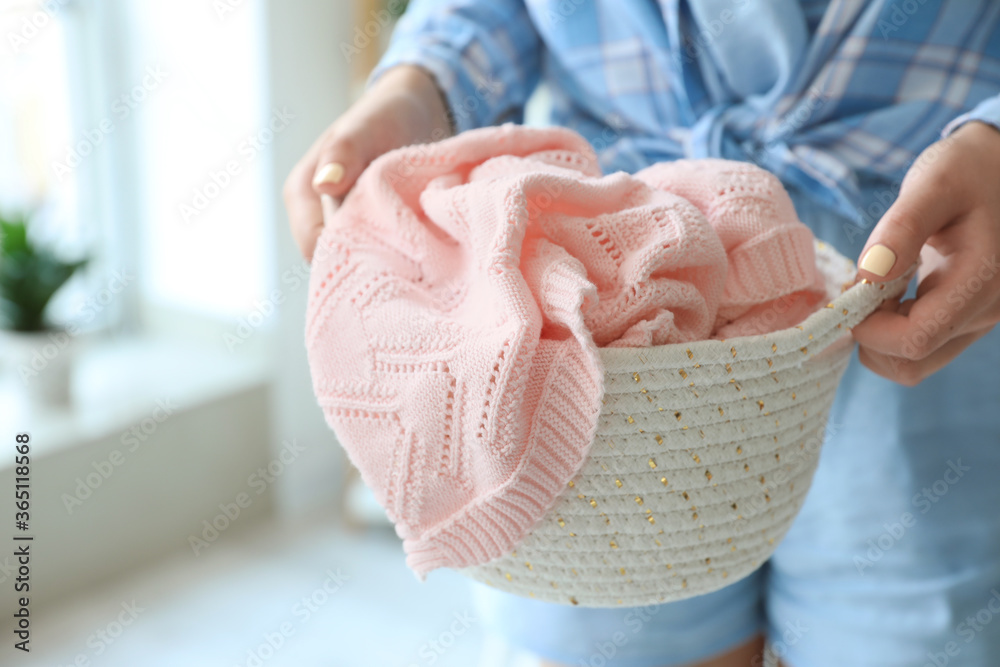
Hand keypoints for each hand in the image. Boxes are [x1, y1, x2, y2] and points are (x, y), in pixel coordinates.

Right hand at [283, 65, 452, 260]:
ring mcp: (341, 225)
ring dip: (385, 257)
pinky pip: (376, 254)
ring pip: (357, 260)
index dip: (347, 253)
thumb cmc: (384, 114)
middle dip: (369, 260)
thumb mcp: (365, 128)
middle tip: (409, 250)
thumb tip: (324, 183)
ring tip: (416, 245)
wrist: (412, 112)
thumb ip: (344, 153)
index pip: (314, 246)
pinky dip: (396, 252)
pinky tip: (420, 245)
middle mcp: (315, 216)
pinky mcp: (366, 230)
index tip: (387, 247)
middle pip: (335, 260)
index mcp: (302, 194)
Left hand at [852, 120, 999, 385]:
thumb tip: (868, 277)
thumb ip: (902, 229)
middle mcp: (987, 311)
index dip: (869, 329)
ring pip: (916, 362)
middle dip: (870, 336)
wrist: (999, 168)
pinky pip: (924, 345)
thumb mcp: (932, 185)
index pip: (915, 340)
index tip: (849, 295)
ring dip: (880, 337)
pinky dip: (893, 331)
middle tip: (857, 291)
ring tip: (874, 290)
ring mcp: (980, 319)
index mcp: (982, 281)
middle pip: (912, 362)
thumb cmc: (966, 170)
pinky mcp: (969, 318)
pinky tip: (888, 294)